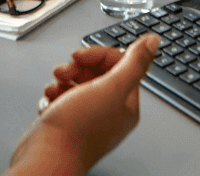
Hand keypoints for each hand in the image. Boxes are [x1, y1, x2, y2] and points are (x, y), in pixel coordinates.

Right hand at [7, 35, 159, 175]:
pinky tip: (49, 103)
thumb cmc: (78, 130)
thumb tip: (153, 42)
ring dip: (62, 81)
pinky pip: (61, 100)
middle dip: (77, 68)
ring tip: (54, 88)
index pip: (119, 65)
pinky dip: (53, 97)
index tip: (81, 56)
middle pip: (96, 73)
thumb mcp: (111, 87)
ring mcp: (87, 119)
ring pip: (76, 85)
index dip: (98, 56)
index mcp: (125, 105)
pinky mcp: (67, 123)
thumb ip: (134, 63)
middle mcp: (108, 112)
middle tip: (65, 72)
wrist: (46, 157)